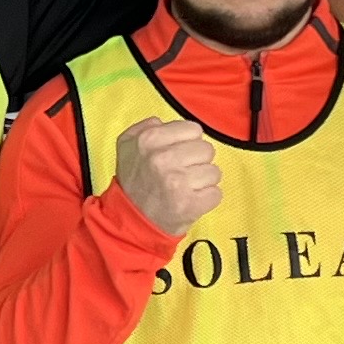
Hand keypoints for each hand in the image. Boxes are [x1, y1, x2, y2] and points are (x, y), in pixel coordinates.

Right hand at [112, 114, 222, 235]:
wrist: (131, 221)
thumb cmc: (134, 181)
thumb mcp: (127, 145)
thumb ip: (145, 127)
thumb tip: (164, 122)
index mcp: (149, 139)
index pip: (194, 129)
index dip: (188, 143)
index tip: (178, 155)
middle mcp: (163, 158)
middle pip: (207, 150)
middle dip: (197, 161)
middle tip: (181, 173)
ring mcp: (177, 182)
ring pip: (214, 172)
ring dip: (203, 181)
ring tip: (186, 188)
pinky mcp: (190, 204)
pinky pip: (216, 193)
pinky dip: (207, 199)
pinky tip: (191, 200)